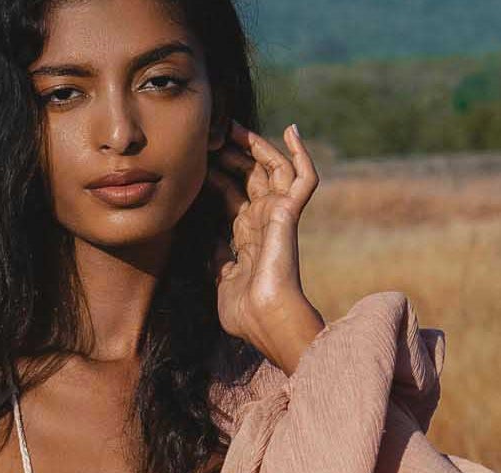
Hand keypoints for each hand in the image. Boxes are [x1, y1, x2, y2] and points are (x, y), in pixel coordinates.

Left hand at [208, 121, 325, 373]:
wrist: (264, 319)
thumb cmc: (244, 312)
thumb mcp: (221, 280)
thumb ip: (216, 257)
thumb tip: (208, 240)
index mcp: (246, 237)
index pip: (231, 196)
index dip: (216, 176)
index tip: (197, 159)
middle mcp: (263, 222)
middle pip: (249, 176)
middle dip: (231, 154)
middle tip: (211, 132)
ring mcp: (277, 216)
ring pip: (271, 168)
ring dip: (254, 146)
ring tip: (233, 126)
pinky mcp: (289, 213)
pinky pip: (304, 178)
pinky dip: (301, 154)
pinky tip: (292, 130)